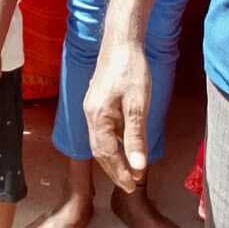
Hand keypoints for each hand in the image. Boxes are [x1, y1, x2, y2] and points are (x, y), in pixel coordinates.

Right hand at [84, 38, 151, 192]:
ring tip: (129, 171)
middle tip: (131, 186)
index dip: (120, 173)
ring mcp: (92, 106)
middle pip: (99, 151)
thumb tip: (138, 168)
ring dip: (113, 158)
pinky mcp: (97, 100)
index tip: (133, 187)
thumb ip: (136, 137)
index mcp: (97, 116)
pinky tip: (124, 145)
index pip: (107, 154)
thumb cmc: (131, 69)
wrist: (121, 40)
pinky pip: (103, 130)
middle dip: (114, 170)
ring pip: (100, 141)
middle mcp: (90, 113)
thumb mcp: (138, 105)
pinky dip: (113, 144)